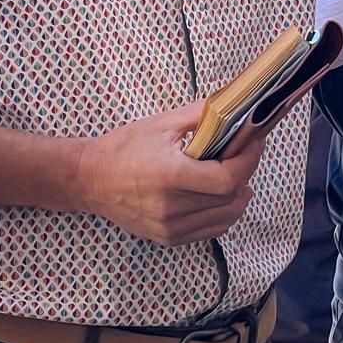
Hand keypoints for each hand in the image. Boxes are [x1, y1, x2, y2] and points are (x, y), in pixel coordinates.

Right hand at [75, 102, 268, 245]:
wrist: (89, 178)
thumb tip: (235, 105)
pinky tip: (223, 195)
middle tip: (247, 152)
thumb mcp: (163, 123)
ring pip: (225, 218)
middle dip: (247, 173)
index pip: (227, 179)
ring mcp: (168, 227)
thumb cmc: (124, 147)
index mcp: (170, 176)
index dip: (248, 160)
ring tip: (238, 172)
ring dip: (239, 195)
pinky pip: (210, 230)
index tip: (254, 142)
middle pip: (230, 198)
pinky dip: (224, 213)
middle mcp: (170, 207)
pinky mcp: (167, 237)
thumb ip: (202, 114)